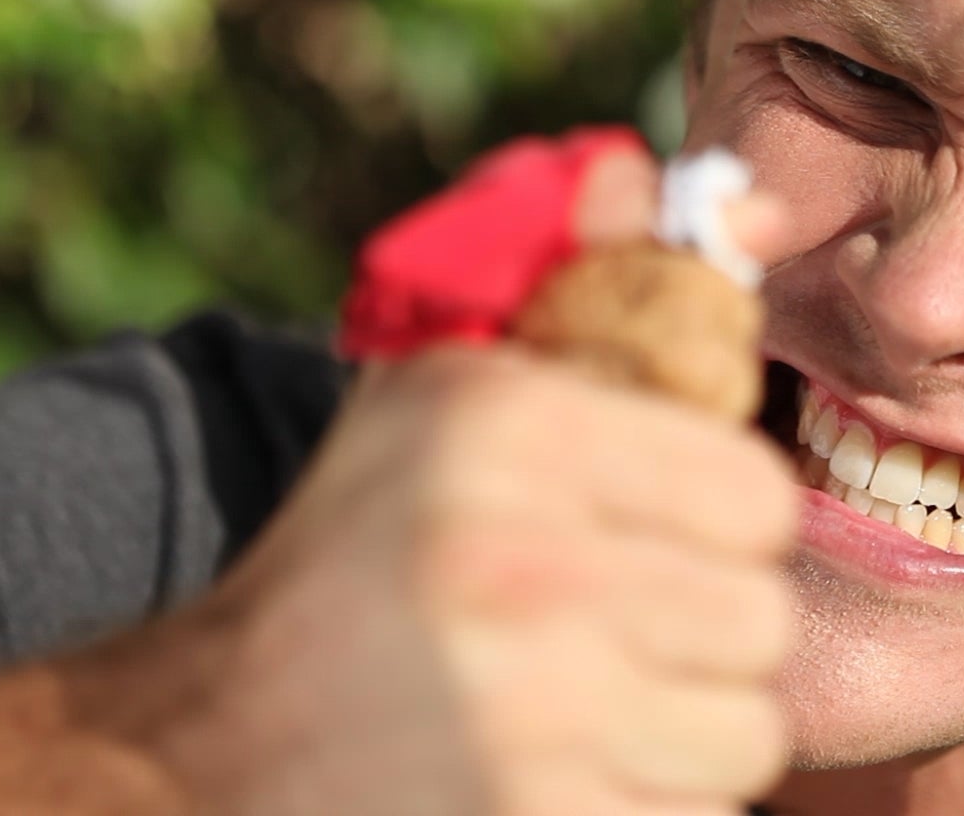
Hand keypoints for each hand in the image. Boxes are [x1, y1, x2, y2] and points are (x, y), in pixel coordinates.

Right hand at [141, 148, 798, 814]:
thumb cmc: (354, 555)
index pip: (756, 494)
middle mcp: (519, 572)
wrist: (202, 751)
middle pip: (760, 623)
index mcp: (508, 434)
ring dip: (684, 730)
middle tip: (617, 629)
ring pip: (742, 738)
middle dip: (702, 631)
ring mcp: (524, 724)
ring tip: (589, 707)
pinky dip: (648, 807)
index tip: (654, 536)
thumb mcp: (438, 393)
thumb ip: (585, 284)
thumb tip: (744, 208)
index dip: (715, 521)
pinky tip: (565, 777)